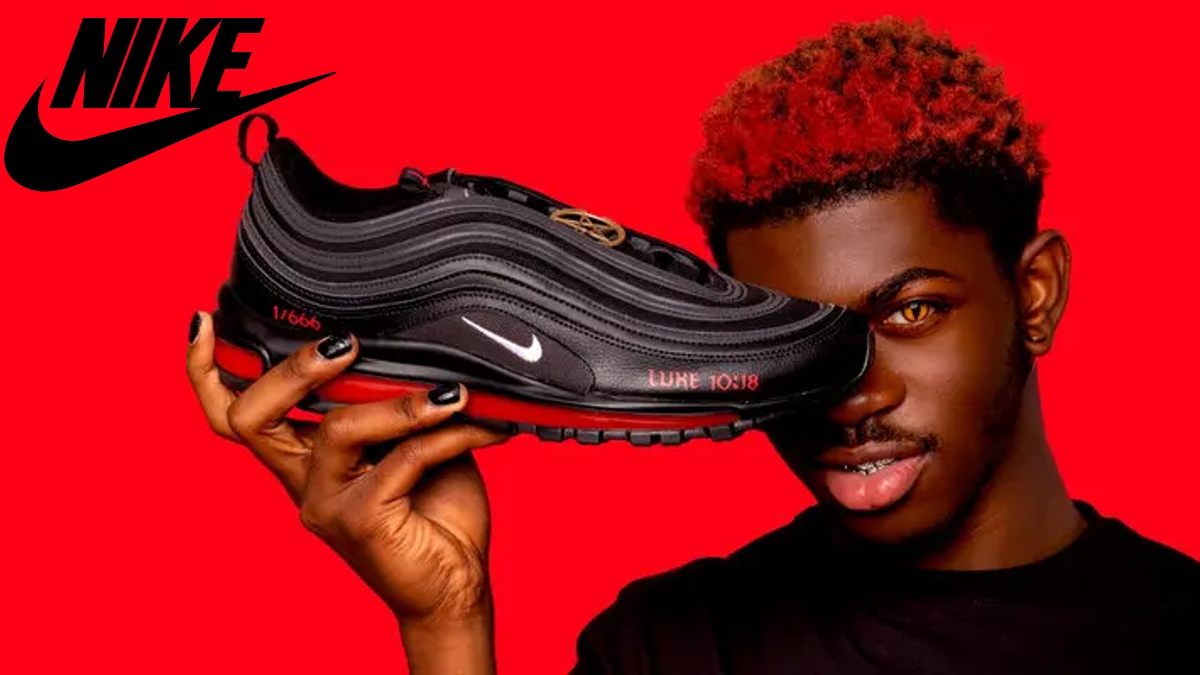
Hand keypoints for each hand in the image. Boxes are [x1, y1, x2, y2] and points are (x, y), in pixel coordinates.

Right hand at [186, 312, 509, 666]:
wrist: (456, 586)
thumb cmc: (435, 510)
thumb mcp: (411, 441)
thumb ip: (395, 401)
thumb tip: (417, 348)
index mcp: (302, 457)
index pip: (232, 413)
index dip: (206, 370)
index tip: (203, 320)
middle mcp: (301, 481)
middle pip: (250, 418)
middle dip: (295, 369)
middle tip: (346, 344)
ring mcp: (325, 504)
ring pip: (336, 430)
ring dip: (400, 403)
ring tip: (452, 393)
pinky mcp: (359, 523)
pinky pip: (399, 460)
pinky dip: (442, 435)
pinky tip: (478, 426)